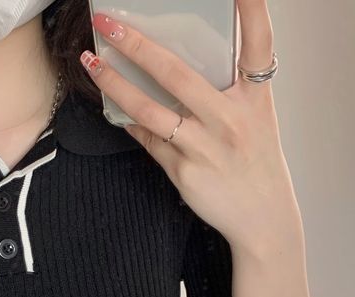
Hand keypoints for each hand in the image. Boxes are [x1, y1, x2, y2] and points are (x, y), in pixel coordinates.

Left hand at [82, 0, 301, 258]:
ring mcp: (205, 147)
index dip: (250, 10)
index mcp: (255, 99)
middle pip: (177, 74)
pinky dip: (128, 121)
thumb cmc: (256, 164)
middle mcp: (230, 119)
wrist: (263, 218)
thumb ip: (229, 90)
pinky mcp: (184, 172)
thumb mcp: (256, 119)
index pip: (257, 44)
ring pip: (149, 109)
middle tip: (110, 23)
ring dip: (115, 84)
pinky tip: (111, 105)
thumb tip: (180, 62)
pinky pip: (148, 140)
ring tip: (91, 63)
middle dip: (138, 44)